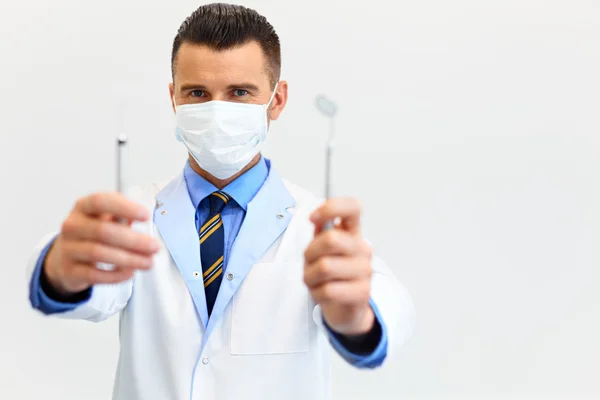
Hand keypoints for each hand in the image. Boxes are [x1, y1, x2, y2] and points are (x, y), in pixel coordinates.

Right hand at [43, 193, 159, 296]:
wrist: (64, 258)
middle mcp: (72, 225)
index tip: (146, 215)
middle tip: (154, 246)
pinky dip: (116, 275)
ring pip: (99, 253)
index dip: (124, 207)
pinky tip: (130, 272)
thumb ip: (123, 218)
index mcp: (83, 207)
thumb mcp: (105, 219)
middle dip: (134, 240)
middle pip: (103, 231)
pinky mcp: (70, 270)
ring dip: (129, 259)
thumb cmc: (92, 234)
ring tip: (148, 262)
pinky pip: (94, 274)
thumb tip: (144, 225)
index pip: (100, 201)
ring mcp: (68, 248)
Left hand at [303, 197, 374, 335]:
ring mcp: (365, 270)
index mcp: (353, 232)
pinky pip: (329, 290)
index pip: (352, 207)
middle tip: (310, 262)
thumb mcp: (321, 248)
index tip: (312, 219)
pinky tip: (323, 293)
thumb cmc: (330, 273)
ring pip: (325, 267)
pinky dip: (317, 293)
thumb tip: (316, 218)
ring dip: (310, 276)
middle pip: (332, 239)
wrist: (344, 307)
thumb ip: (320, 231)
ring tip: (316, 280)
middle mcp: (363, 247)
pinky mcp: (363, 292)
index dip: (331, 208)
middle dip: (310, 252)